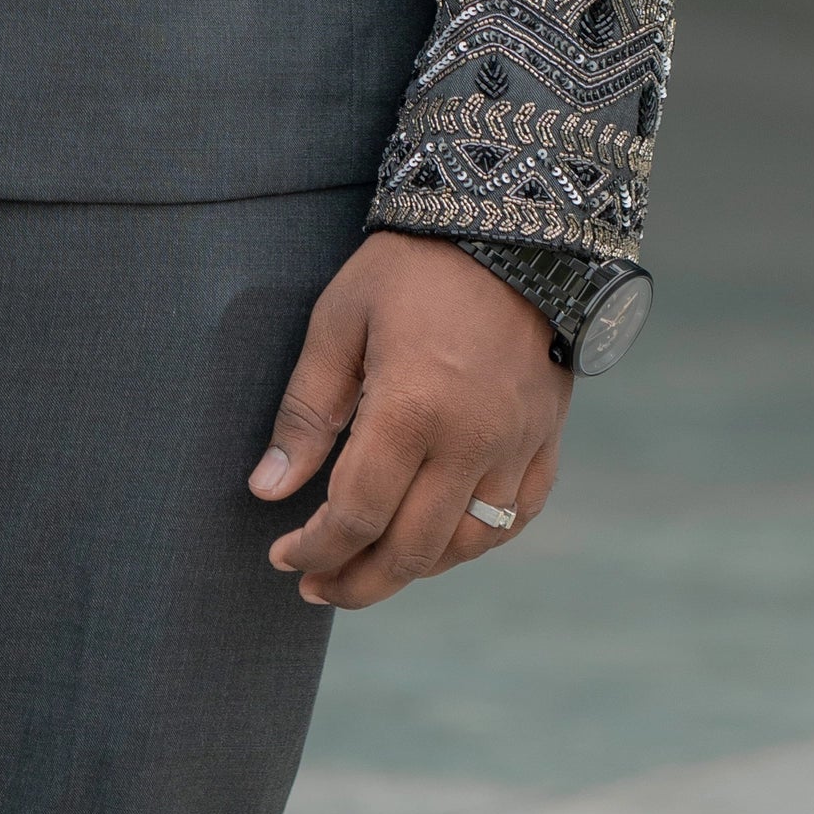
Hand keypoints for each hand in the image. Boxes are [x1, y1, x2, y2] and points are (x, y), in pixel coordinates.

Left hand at [250, 231, 570, 607]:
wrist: (512, 226)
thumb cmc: (411, 268)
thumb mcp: (339, 321)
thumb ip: (306, 411)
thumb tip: (267, 490)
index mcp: (411, 410)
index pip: (355, 516)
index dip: (314, 550)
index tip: (282, 557)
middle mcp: (471, 441)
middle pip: (411, 551)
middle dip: (357, 581)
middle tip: (318, 586)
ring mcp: (517, 446)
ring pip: (465, 545)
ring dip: (413, 570)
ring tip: (369, 568)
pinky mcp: (546, 439)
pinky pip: (514, 518)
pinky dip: (473, 542)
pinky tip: (438, 541)